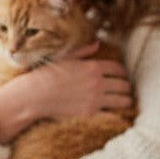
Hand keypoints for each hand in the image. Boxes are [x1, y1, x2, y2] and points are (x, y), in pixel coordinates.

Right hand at [0, 41, 133, 142]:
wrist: (34, 96)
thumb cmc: (47, 75)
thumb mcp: (65, 58)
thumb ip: (83, 51)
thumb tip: (97, 44)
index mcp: (93, 67)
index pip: (118, 69)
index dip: (122, 72)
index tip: (120, 76)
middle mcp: (98, 83)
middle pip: (124, 85)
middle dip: (125, 87)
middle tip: (123, 89)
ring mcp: (95, 99)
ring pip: (123, 100)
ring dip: (125, 100)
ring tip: (123, 101)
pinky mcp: (90, 114)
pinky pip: (112, 114)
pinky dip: (116, 114)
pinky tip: (114, 113)